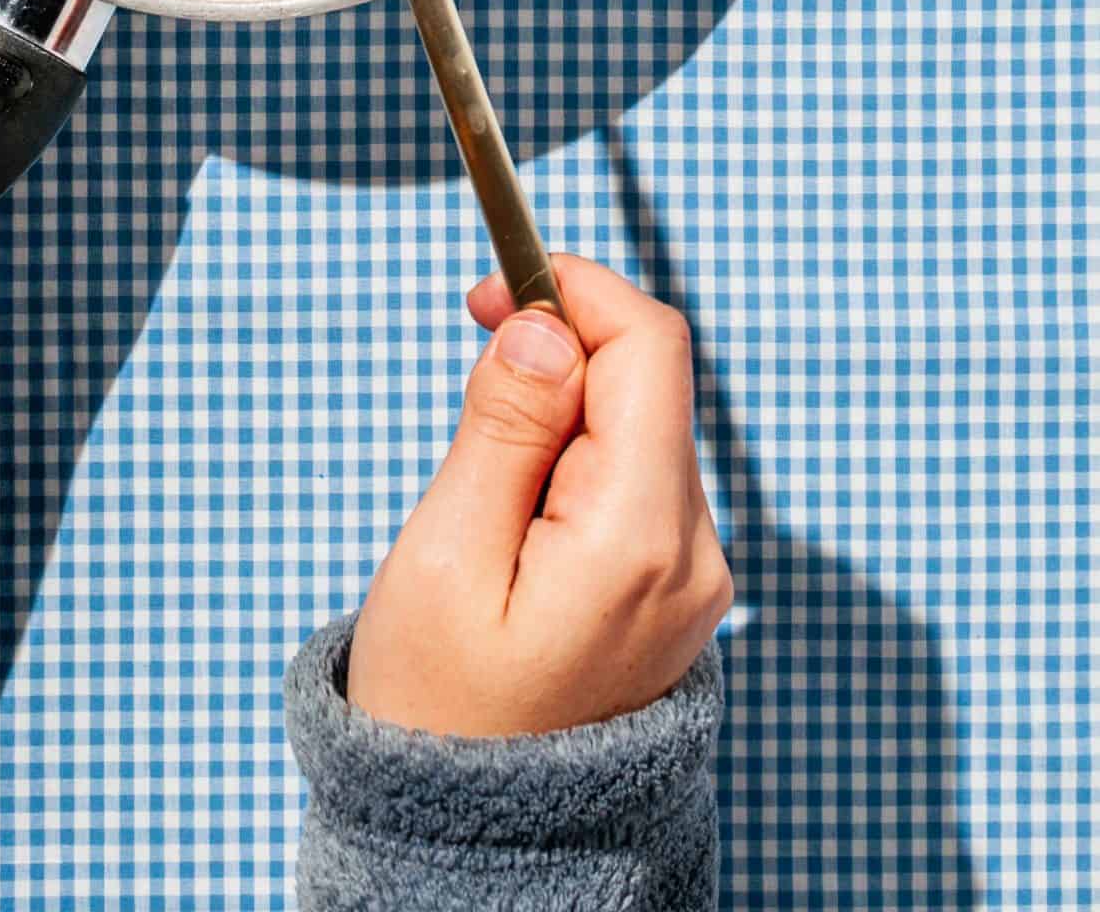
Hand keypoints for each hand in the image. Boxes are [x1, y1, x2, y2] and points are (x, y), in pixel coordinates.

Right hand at [346, 254, 731, 737]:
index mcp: (641, 538)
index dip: (574, 291)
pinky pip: (638, 479)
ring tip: (485, 475)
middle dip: (562, 349)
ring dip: (565, 408)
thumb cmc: (438, 705)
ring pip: (641, 425)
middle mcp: (694, 554)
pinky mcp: (676, 592)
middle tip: (475, 352)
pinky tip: (518, 507)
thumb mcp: (446, 554)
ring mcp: (694, 580)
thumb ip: (504, 429)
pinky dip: (578, 458)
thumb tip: (548, 326)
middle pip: (648, 379)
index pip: (649, 347)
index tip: (492, 294)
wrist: (478, 841)